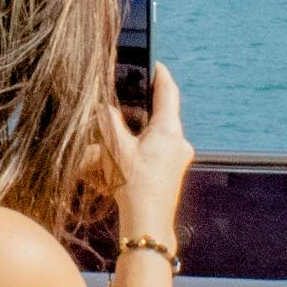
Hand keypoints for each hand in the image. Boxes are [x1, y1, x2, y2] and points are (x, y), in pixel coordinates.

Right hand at [103, 65, 192, 253]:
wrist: (148, 223)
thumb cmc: (133, 185)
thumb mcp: (115, 148)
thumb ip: (110, 121)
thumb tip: (106, 106)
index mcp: (169, 130)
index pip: (169, 91)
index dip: (160, 74)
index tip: (154, 63)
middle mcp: (179, 141)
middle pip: (164, 112)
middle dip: (145, 104)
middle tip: (126, 96)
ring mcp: (179, 158)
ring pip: (161, 132)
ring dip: (143, 127)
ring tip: (121, 127)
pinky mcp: (174, 171)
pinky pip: (160, 148)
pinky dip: (145, 143)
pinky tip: (127, 151)